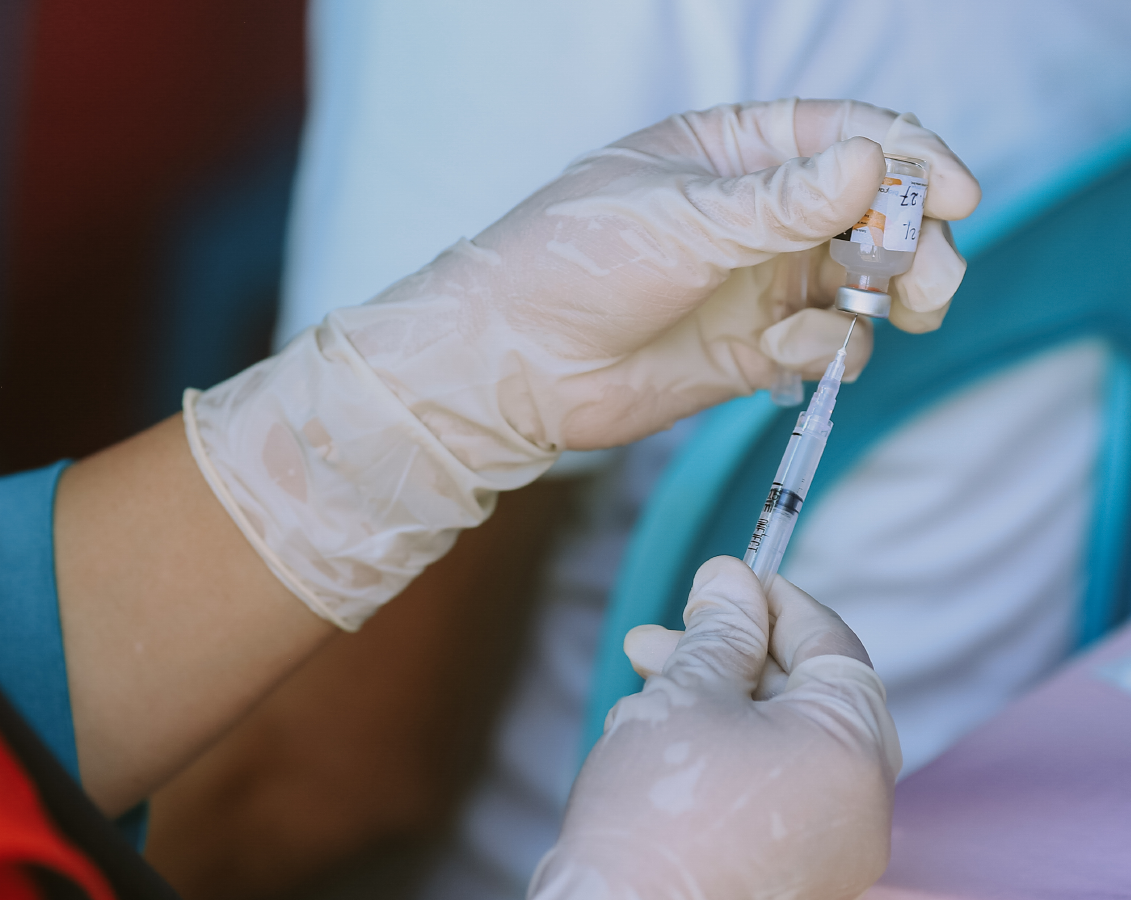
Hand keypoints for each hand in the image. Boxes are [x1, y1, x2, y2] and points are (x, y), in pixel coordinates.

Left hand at [187, 100, 978, 628]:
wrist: (509, 365)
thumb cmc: (571, 264)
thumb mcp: (678, 221)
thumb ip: (780, 204)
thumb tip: (874, 166)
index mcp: (734, 151)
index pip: (848, 135)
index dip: (909, 158)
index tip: (954, 194)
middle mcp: (757, 213)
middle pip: (876, 209)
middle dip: (916, 235)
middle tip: (929, 275)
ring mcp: (759, 281)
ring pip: (866, 279)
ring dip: (896, 292)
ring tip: (901, 309)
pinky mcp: (755, 350)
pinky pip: (828, 342)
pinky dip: (832, 347)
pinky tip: (797, 352)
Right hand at [529, 558, 900, 899]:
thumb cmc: (657, 812)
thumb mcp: (687, 693)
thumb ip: (721, 630)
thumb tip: (732, 580)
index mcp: (852, 748)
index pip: (831, 645)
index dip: (774, 601)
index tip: (725, 579)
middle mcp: (861, 805)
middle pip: (806, 696)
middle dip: (729, 658)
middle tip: (660, 638)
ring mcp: (832, 849)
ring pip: (782, 744)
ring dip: (716, 706)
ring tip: (643, 697)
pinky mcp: (797, 876)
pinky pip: (773, 793)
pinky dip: (724, 759)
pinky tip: (658, 747)